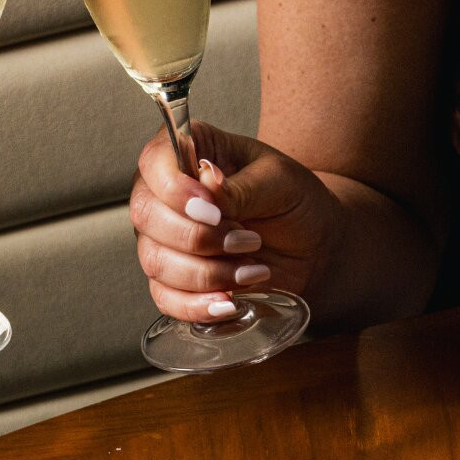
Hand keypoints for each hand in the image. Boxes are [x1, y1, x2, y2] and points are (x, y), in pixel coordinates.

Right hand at [130, 122, 343, 322]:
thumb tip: (206, 183)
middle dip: (198, 237)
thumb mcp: (279, 181)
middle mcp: (163, 195)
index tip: (213, 210)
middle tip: (247, 239)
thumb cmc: (293, 201)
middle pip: (146, 215)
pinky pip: (165, 297)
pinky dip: (197, 305)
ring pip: (155, 260)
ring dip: (207, 272)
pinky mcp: (173, 280)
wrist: (313, 244)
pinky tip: (229, 301)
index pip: (153, 162)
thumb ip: (240, 185)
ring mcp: (162, 239)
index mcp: (186, 154)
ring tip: (250, 267)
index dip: (175, 190)